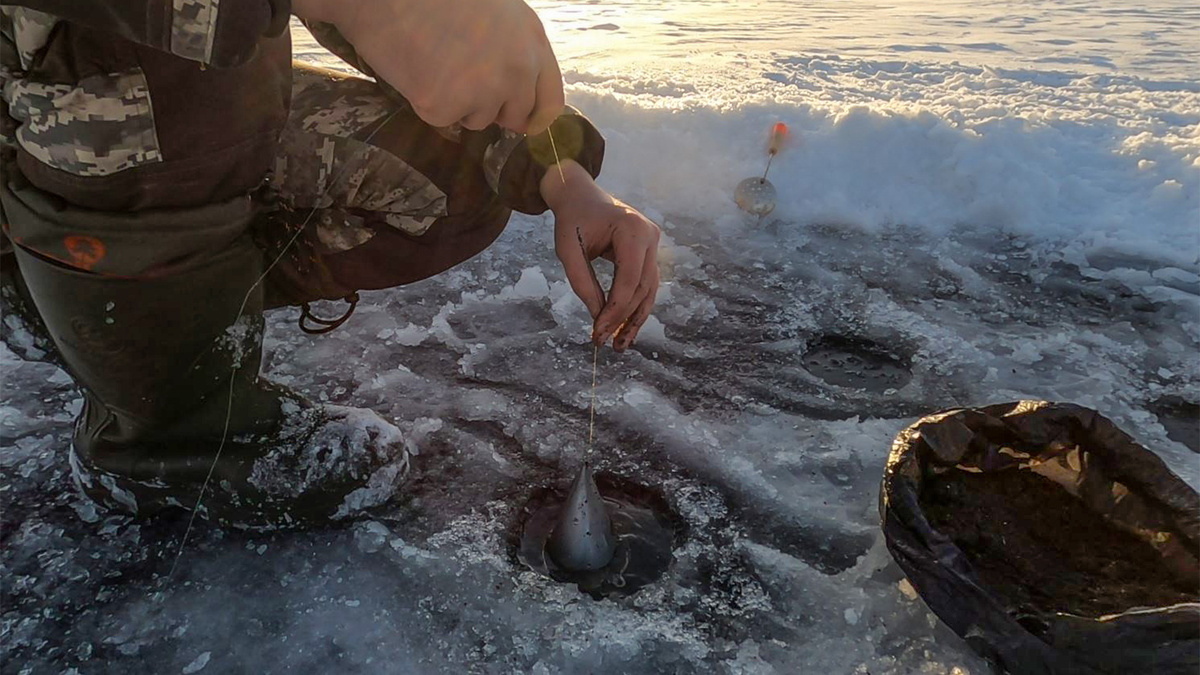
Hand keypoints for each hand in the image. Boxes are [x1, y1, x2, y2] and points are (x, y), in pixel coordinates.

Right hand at [293, 0, 563, 133]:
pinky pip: (444, 120)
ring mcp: (484, 91)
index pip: (550, 101)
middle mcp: (517, 69)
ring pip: (478, 120)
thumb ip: (515, 49)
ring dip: (459, 104)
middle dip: (492, 107)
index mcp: (532, 41)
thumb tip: (517, 93)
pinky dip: (429, 103)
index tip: (519, 120)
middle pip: (515, 116)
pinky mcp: (446, 106)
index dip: (532, 113)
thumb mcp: (497, 11)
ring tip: (436, 63)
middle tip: (462, 78)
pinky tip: (418, 70)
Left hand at [541, 161, 660, 350]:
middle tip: (604, 344)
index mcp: (632, 229)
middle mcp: (650, 234)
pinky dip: (635, 306)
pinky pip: (645, 283)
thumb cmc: (571, 220)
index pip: (628, 280)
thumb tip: (598, 318)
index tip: (598, 333)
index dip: (615, 310)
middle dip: (623, 319)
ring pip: (649, 290)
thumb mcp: (568, 251)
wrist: (580, 195)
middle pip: (642, 288)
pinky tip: (624, 327)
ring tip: (619, 345)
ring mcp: (653, 242)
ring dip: (635, 319)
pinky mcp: (649, 251)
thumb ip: (582, 284)